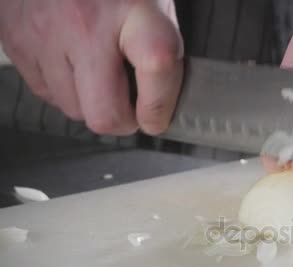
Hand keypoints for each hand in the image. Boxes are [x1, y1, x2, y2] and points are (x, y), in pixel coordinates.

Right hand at [0, 0, 182, 134]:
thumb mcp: (152, 1)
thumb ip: (161, 46)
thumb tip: (168, 98)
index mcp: (132, 8)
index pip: (157, 67)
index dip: (160, 106)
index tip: (158, 118)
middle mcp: (85, 23)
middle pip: (104, 114)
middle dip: (122, 120)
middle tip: (131, 110)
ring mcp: (45, 35)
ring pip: (73, 109)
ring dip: (91, 102)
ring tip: (98, 74)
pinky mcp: (17, 42)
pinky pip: (46, 93)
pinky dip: (64, 88)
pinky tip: (72, 62)